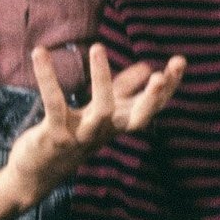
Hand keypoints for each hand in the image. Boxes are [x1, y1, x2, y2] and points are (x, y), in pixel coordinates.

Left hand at [3, 44, 185, 203]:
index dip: (169, 88)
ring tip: (98, 47)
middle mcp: (106, 132)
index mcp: (119, 124)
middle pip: (138, 117)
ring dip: (101, 78)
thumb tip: (147, 66)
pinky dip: (47, 78)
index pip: (152, 107)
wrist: (39, 173)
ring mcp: (83, 136)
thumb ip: (125, 89)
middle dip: (152, 97)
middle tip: (160, 74)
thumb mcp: (103, 111)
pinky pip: (54, 105)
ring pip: (101, 109)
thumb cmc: (75, 135)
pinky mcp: (56, 136)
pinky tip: (41, 53)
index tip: (180, 62)